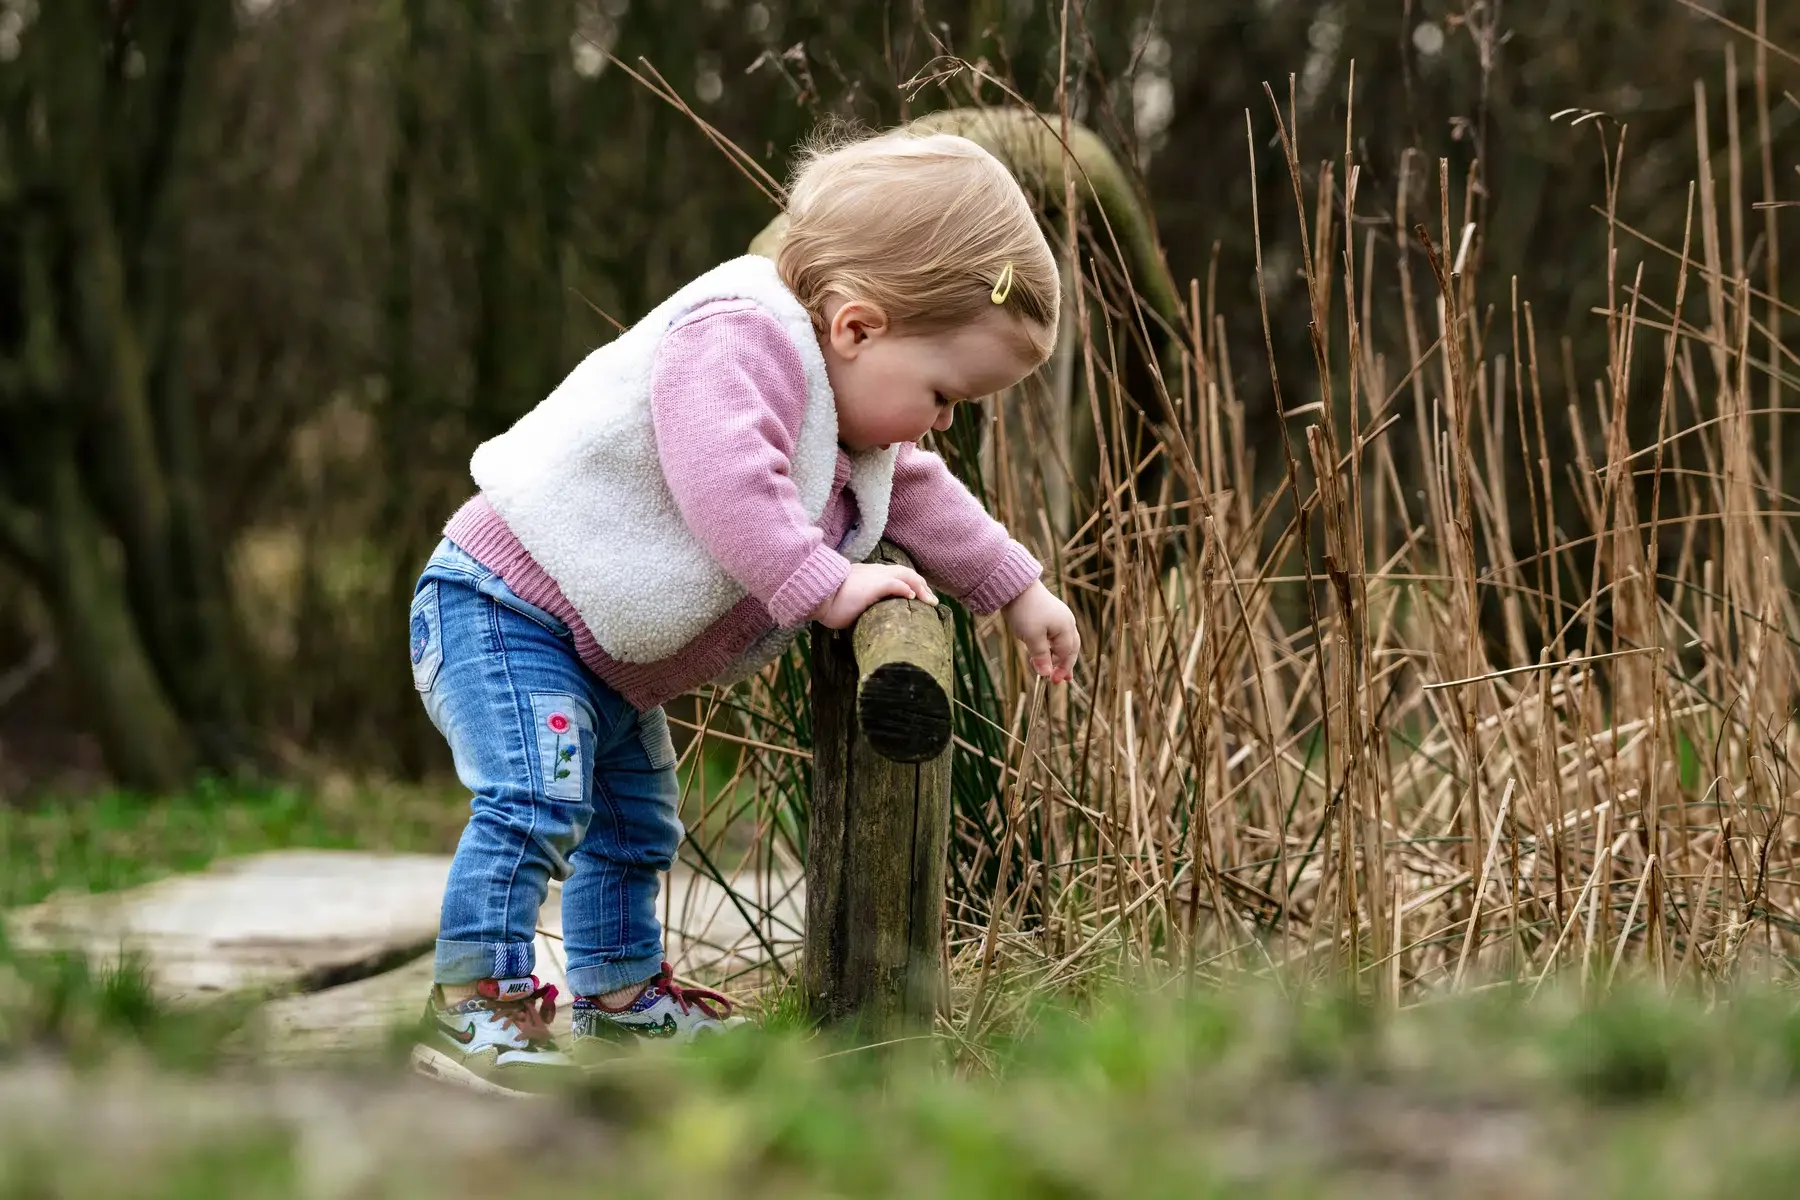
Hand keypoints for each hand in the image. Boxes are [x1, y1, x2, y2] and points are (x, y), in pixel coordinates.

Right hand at [811, 562, 937, 629]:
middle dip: (921, 585)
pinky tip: (915, 597)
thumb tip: (859, 619)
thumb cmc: (825, 600)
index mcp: (867, 575)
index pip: (894, 575)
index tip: (918, 596)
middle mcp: (873, 572)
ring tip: (930, 600)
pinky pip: (896, 584)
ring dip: (921, 587)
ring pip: (906, 575)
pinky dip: (907, 589)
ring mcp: (874, 576)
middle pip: (905, 572)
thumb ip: (856, 604)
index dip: (909, 583)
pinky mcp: (874, 584)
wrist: (815, 593)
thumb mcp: (844, 600)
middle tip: (932, 600)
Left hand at [1003, 581, 1078, 682]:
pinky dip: (1052, 646)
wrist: (1016, 586)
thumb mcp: (1031, 637)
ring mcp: (1059, 617)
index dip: (1061, 669)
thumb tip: (1046, 674)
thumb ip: (1040, 656)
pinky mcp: (1050, 614)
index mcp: (1065, 628)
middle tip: (1062, 679)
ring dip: (1059, 656)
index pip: (1067, 654)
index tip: (1053, 682)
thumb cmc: (1025, 611)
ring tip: (1054, 668)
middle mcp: (1067, 622)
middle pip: (1070, 648)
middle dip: (1065, 664)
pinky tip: (1044, 651)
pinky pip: (1056, 634)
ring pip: (1063, 641)